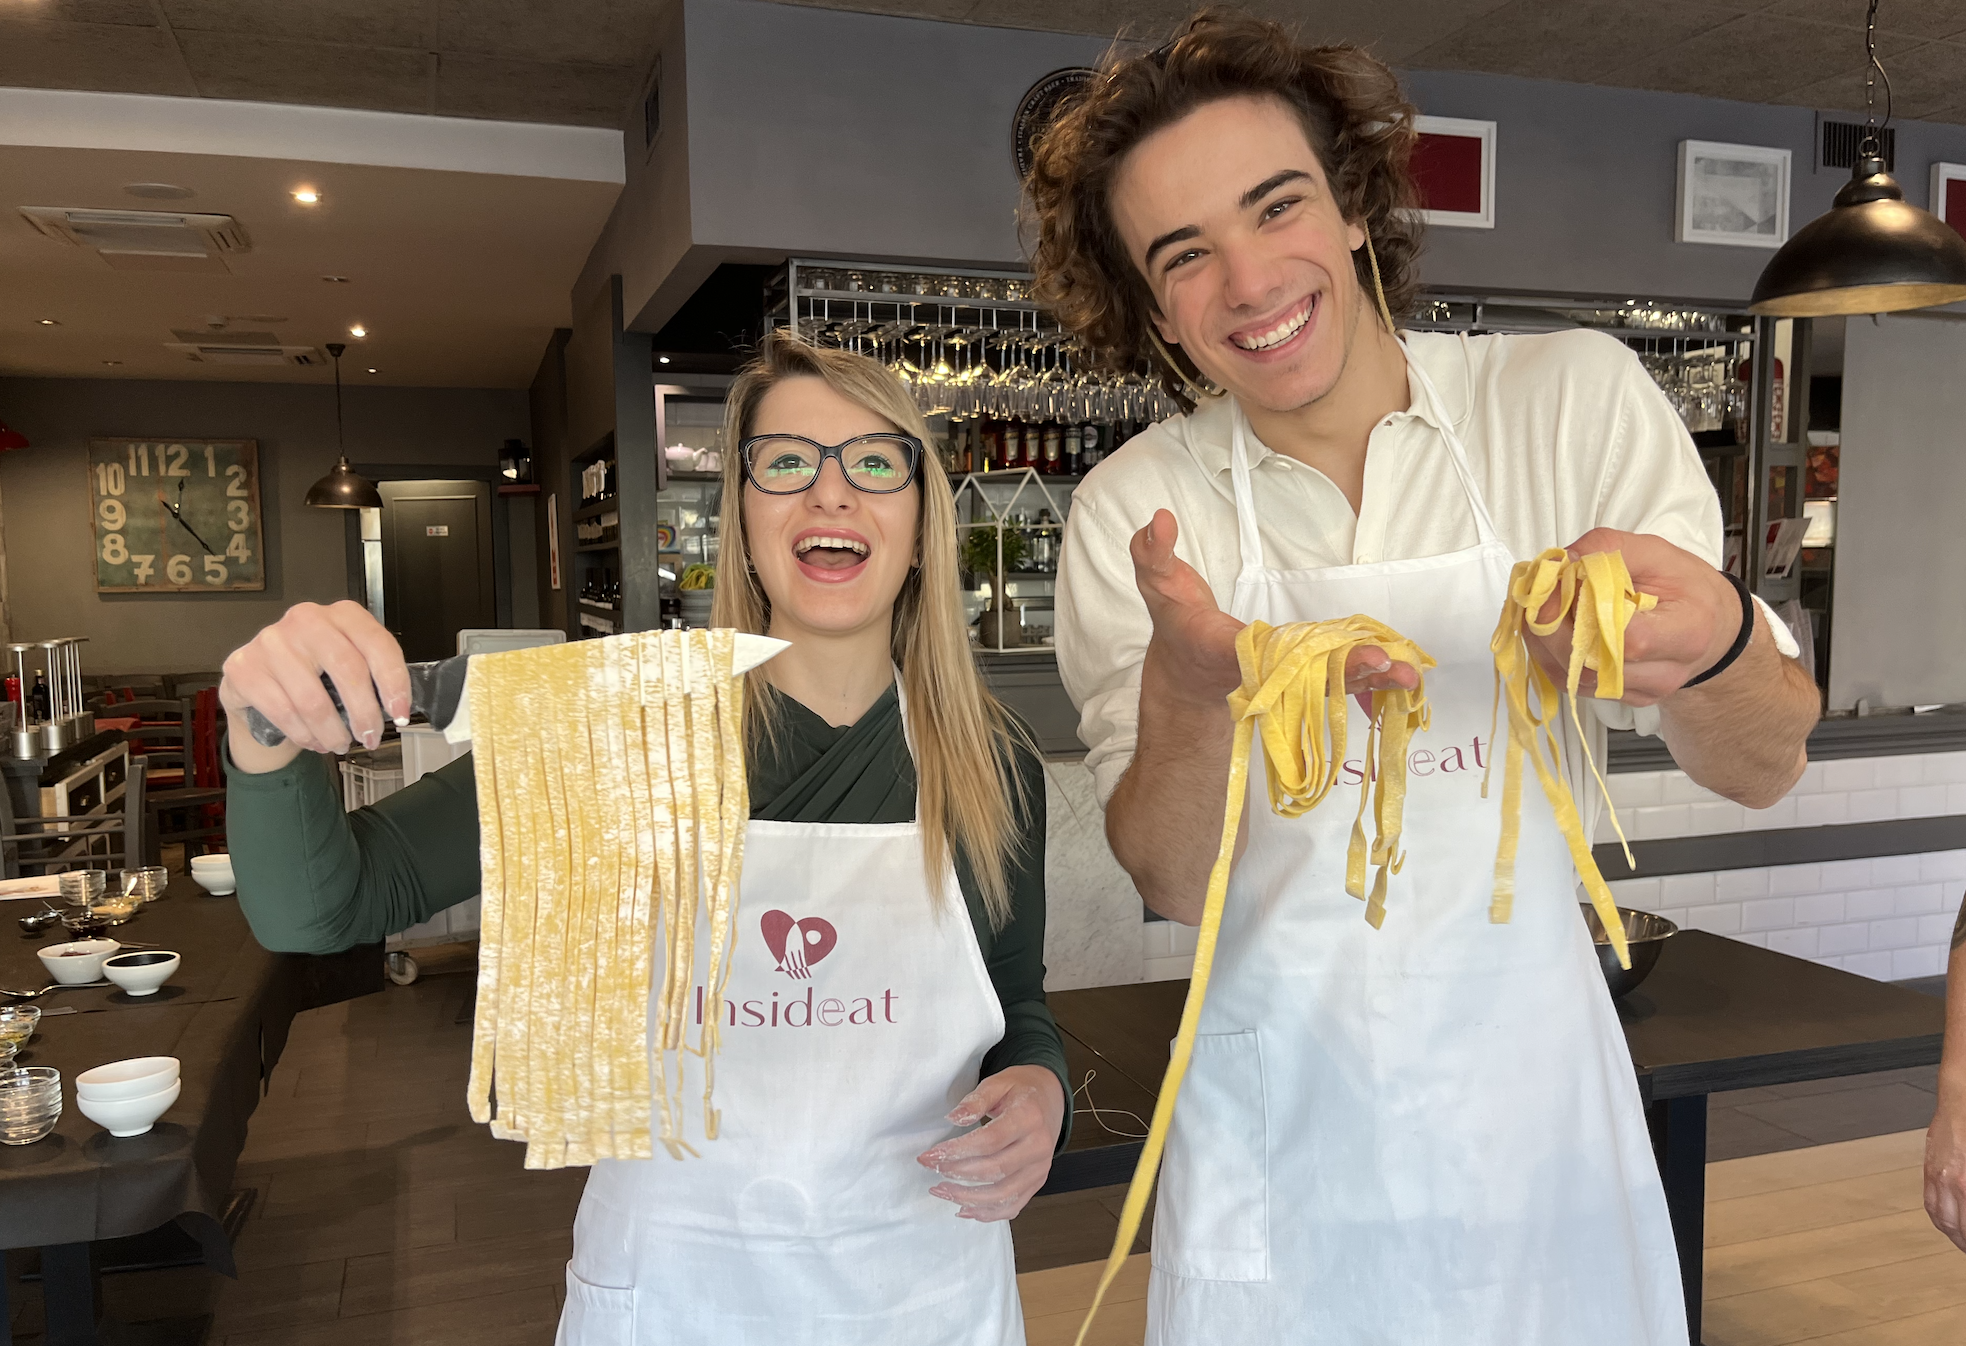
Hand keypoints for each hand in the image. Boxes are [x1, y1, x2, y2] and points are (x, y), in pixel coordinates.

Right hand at [219, 601, 410, 761]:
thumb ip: (371, 674)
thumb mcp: (346, 664)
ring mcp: (271, 641)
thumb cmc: (311, 673)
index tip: (401, 713)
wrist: (255, 680)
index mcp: (342, 614)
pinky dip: (304, 736)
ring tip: (340, 745)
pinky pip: (283, 712)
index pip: (378, 644)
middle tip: (370, 737)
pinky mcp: (244, 667)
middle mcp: (306, 620)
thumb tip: (399, 709)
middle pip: (349, 671)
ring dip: (333, 732)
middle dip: (365, 714)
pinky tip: (314, 742)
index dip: (394, 683)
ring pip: (314, 700)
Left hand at [916, 1065, 1064, 1220]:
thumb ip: (976, 1100)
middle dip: (957, 1173)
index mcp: (1029, 1117)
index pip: (990, 1141)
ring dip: (968, 1198)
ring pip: (1003, 1194)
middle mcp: (1039, 1146)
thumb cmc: (1021, 1090)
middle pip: (995, 1170)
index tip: (931, 1155)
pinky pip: (1013, 1205)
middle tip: (931, 1169)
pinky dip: (988, 1213)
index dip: (958, 1151)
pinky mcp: (1038, 1182)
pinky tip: (965, 1209)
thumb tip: (953, 1118)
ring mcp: (1040, 1168)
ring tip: (941, 1191)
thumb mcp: (998, 1083)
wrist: (1050, 1099)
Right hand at [1130, 510, 1416, 714]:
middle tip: (1388, 663)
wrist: (1188, 673)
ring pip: (1329, 683)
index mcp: (1221, 647)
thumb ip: (1153, 553)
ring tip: (1409, 675)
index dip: (1286, 653)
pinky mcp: (1302, 679)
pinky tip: (1404, 673)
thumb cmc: (1178, 623)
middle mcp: (1257, 670)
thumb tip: (1160, 520)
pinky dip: (1371, 678)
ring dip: (1370, 679)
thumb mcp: (1156, 584)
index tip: (1310, 649)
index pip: (1253, 649)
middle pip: (1304, 674)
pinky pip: (1338, 681)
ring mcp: (1283, 679)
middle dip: (1346, 670)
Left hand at [1528, 529, 1740, 707]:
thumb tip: (1560, 562)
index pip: (1626, 639)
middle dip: (1551, 626)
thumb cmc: (1689, 589)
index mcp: (1686, 634)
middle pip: (1591, 665)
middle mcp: (1664, 673)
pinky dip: (1551, 655)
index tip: (1559, 583)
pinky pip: (1573, 684)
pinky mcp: (1621, 698)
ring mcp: (1642, 691)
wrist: (1712, 631)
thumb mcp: (1659, 554)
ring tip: (1541, 607)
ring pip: (1574, 679)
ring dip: (1544, 641)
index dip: (1582, 612)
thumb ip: (1609, 549)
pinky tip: (1550, 628)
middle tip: (1539, 593)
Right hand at [1928, 1096, 1965, 1253]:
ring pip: (1941, 1219)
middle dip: (1965, 1242)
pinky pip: (1930, 1203)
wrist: (1961, 1102)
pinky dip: (1939, 1219)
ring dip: (1953, 1236)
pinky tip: (1948, 1225)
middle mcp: (1951, 1182)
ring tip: (1963, 1243)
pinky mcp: (1928, 1170)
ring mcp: (1937, 1176)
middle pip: (1957, 1227)